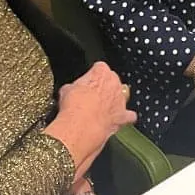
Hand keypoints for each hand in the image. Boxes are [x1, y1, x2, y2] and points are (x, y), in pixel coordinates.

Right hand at [46, 61, 136, 178]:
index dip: (92, 75)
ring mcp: (121, 100)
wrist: (81, 127)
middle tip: (91, 96)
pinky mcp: (123, 116)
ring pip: (121, 96)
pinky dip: (124, 118)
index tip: (87, 81)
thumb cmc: (74, 106)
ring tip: (101, 110)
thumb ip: (72, 87)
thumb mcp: (66, 90)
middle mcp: (114, 83)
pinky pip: (129, 116)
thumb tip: (70, 90)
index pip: (99, 68)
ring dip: (113, 101)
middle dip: (103, 87)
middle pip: (112, 81)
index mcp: (101, 72)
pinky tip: (117, 121)